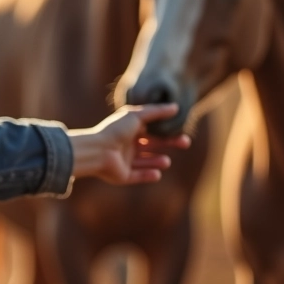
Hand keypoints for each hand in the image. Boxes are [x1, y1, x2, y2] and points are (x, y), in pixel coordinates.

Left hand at [68, 103, 190, 184]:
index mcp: (130, 130)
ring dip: (157, 161)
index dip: (166, 129)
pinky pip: (138, 175)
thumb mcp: (137, 116)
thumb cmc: (116, 130)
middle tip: (185, 142)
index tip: (181, 128)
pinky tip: (157, 173)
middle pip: (153, 145)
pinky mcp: (123, 175)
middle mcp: (128, 145)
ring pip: (146, 161)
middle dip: (169, 143)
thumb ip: (156, 111)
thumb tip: (176, 107)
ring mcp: (125, 161)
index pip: (151, 129)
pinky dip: (148, 175)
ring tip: (166, 161)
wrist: (98, 150)